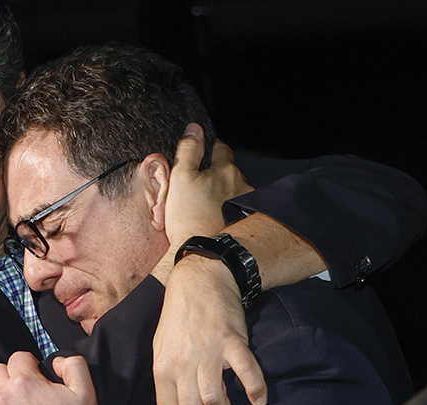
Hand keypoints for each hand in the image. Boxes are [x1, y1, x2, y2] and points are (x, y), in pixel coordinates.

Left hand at [0, 352, 100, 404]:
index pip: (18, 357)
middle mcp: (4, 397)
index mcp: (26, 383)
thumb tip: (56, 361)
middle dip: (11, 376)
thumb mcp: (86, 393)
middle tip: (25, 391)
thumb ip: (73, 366)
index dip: (29, 364)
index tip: (35, 374)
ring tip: (10, 403)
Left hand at [153, 254, 266, 404]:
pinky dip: (254, 390)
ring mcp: (207, 351)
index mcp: (162, 367)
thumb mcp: (161, 347)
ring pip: (214, 400)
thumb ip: (168, 377)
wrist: (198, 279)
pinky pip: (245, 372)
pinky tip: (259, 400)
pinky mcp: (231, 340)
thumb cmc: (179, 316)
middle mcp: (182, 362)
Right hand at [163, 123, 252, 257]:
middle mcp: (242, 185)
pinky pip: (237, 209)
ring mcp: (246, 205)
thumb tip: (195, 129)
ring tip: (204, 205)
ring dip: (223, 193)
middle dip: (216, 173)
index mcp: (226, 170)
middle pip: (229, 171)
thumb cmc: (189, 217)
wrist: (203, 253)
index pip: (221, 148)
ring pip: (234, 190)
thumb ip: (189, 150)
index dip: (210, 147)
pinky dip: (227, 210)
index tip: (203, 151)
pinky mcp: (246, 223)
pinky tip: (214, 217)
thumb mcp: (180, 178)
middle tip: (198, 184)